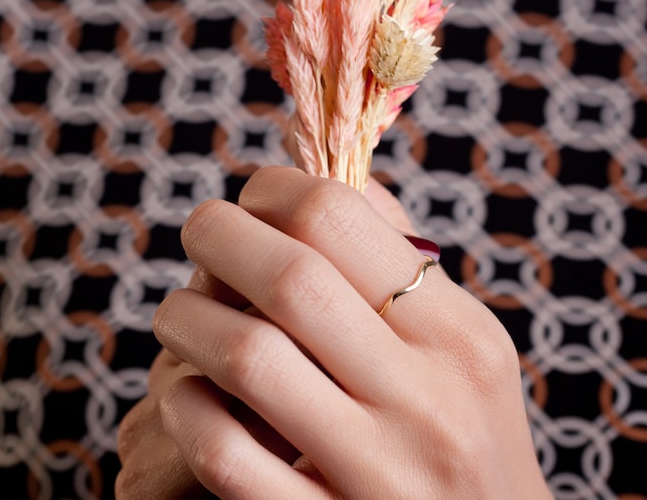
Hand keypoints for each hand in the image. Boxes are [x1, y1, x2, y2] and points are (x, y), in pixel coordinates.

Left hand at [120, 166, 549, 498]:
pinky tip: (188, 390)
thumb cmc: (465, 424)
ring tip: (181, 313)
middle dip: (218, 234)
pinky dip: (186, 406)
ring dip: (187, 319)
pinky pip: (226, 456)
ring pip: (249, 359)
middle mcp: (425, 398)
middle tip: (202, 230)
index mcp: (457, 334)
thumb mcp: (465, 340)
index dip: (275, 190)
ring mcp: (376, 473)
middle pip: (291, 278)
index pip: (340, 220)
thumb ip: (401, 255)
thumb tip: (326, 176)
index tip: (254, 198)